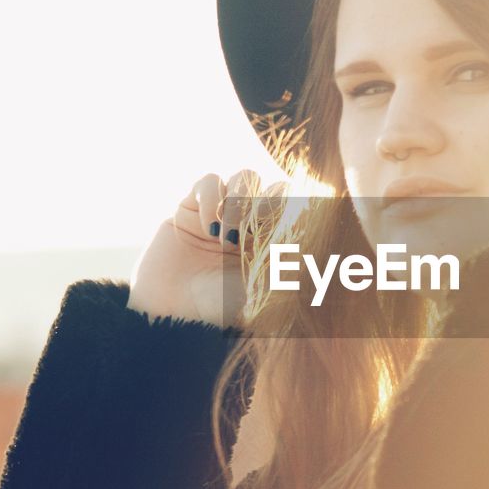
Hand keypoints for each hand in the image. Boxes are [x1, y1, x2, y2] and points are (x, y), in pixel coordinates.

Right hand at [127, 170, 286, 327]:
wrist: (172, 311)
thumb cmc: (218, 309)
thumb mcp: (262, 292)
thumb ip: (286, 269)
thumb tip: (316, 250)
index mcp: (273, 240)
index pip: (295, 207)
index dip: (293, 209)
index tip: (282, 231)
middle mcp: (250, 222)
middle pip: (274, 185)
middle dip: (268, 202)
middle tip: (253, 231)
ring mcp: (221, 211)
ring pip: (245, 177)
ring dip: (241, 199)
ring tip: (227, 236)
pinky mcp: (192, 205)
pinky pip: (209, 181)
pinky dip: (211, 198)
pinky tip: (208, 227)